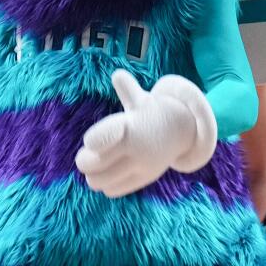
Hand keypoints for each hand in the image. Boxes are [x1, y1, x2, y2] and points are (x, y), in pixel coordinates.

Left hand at [75, 70, 217, 196]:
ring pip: (98, 181)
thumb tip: (118, 75)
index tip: (90, 141)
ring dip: (92, 175)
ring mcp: (139, 167)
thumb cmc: (151, 113)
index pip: (99, 139)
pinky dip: (106, 185)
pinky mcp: (142, 179)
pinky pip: (112, 190)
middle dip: (84, 160)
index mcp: (130, 128)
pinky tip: (109, 174)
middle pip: (91, 165)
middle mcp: (134, 149)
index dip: (93, 141)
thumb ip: (128, 89)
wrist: (181, 131)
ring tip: (96, 166)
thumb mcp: (142, 100)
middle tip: (87, 155)